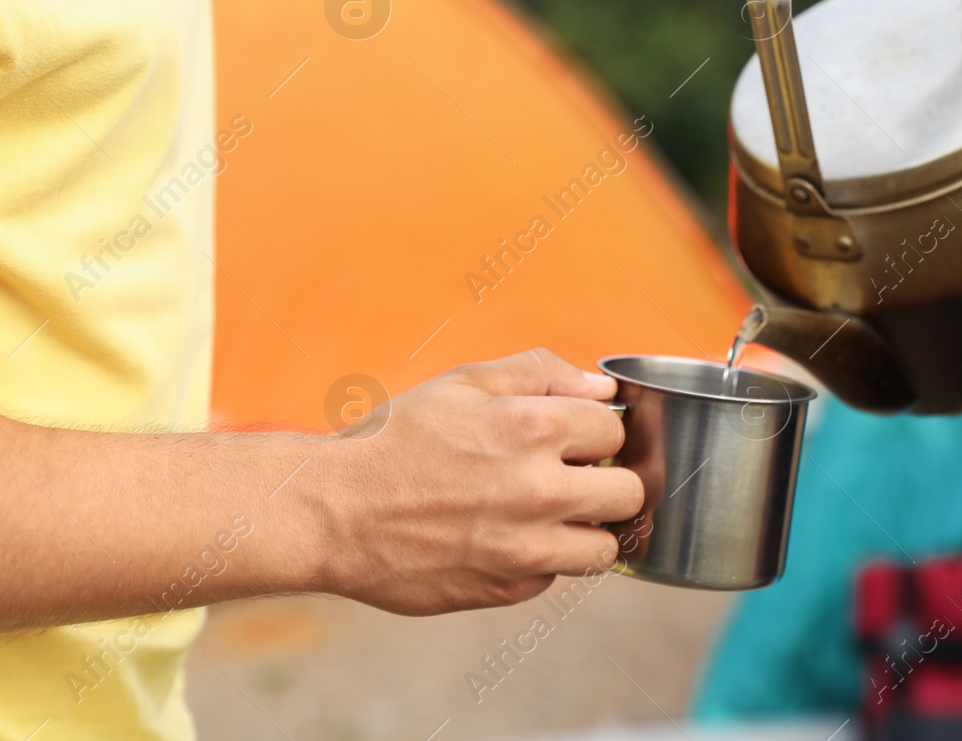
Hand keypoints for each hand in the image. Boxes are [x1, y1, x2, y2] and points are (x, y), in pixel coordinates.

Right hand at [313, 349, 643, 614]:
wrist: (332, 512)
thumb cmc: (393, 441)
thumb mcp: (463, 383)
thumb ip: (540, 374)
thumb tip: (601, 385)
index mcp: (535, 428)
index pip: (615, 431)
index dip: (594, 429)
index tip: (572, 436)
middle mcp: (541, 491)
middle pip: (629, 493)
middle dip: (606, 479)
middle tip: (572, 476)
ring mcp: (527, 547)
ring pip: (606, 547)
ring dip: (587, 528)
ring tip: (550, 513)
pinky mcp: (507, 588)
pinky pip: (556, 576)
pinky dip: (542, 559)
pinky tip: (504, 537)